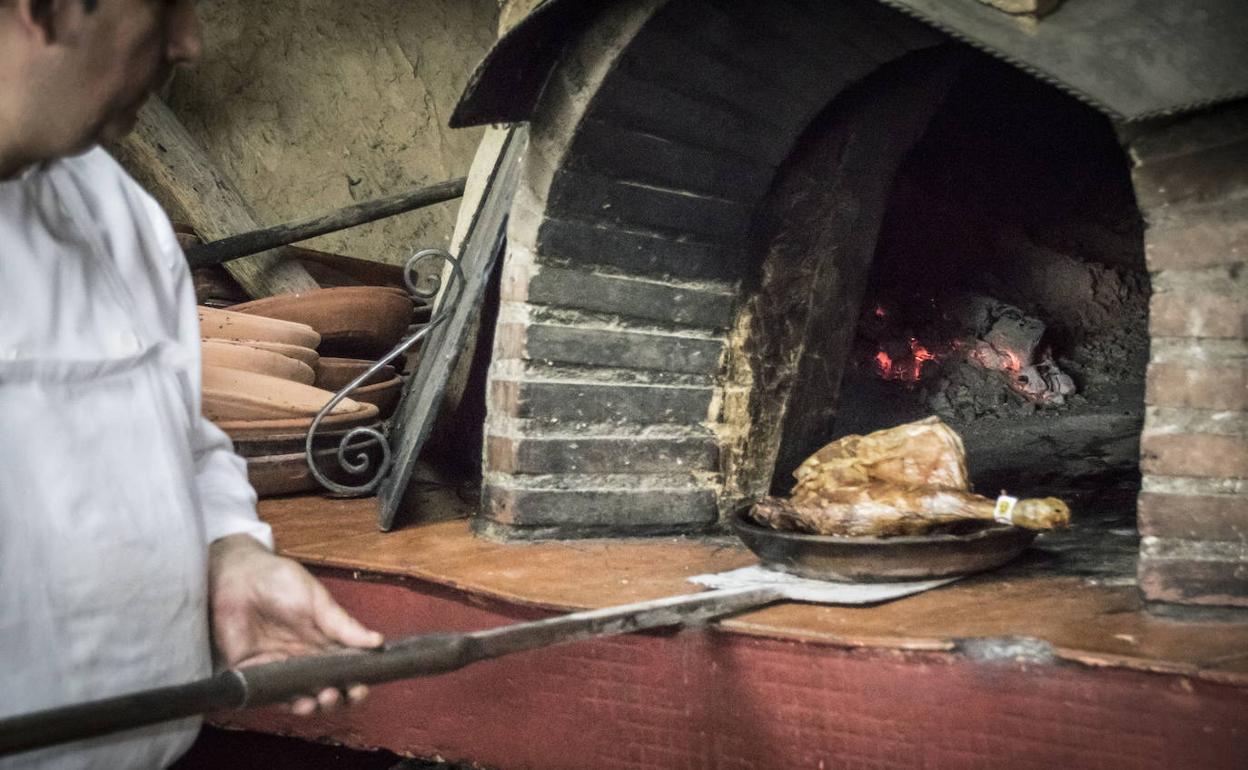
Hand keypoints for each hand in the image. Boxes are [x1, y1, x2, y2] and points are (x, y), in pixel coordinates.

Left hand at [208, 534, 383, 714]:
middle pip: (327, 688)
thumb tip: (377, 641)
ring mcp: (280, 667)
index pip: (347, 669)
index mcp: (324, 640)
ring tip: (322, 698)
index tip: (362, 687)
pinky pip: (272, 696)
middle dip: (339, 698)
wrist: (237, 576)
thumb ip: (343, 625)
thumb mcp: (316, 600)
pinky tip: (300, 702)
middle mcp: (304, 657)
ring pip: (303, 697)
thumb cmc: (278, 581)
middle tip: (343, 694)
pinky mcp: (253, 673)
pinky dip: (288, 704)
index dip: (357, 682)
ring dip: (317, 705)